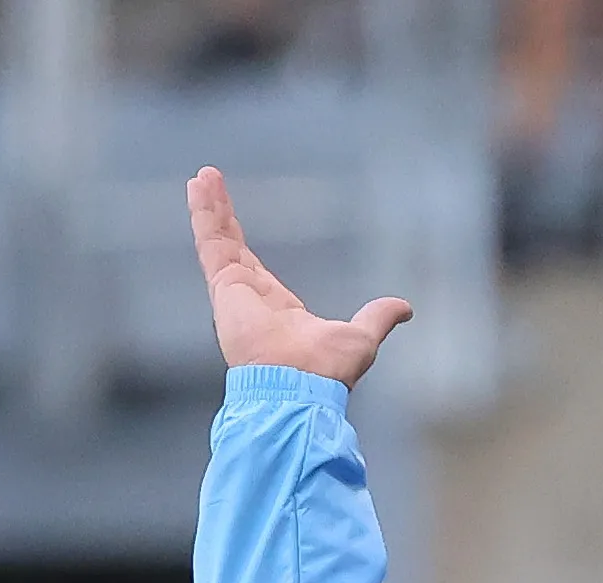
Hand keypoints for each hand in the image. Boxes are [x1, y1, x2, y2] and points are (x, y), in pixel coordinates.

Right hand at [187, 165, 412, 386]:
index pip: (254, 267)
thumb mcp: (362, 336)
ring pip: (217, 240)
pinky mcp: (225, 284)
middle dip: (221, 217)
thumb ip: (377, 317)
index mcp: (276, 311)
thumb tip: (404, 309)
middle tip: (210, 186)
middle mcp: (250, 300)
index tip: (232, 224)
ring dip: (208, 208)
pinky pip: (211, 242)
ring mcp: (234, 292)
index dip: (241, 242)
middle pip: (231, 246)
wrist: (300, 386)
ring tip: (201, 176)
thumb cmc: (327, 372)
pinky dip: (204, 214)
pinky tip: (198, 186)